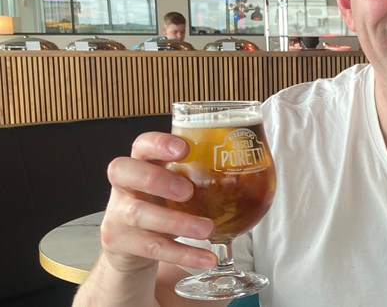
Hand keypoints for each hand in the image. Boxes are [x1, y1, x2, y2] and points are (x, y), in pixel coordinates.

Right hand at [100, 132, 216, 274]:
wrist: (132, 241)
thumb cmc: (161, 202)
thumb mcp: (174, 182)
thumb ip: (198, 172)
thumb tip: (253, 163)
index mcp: (140, 162)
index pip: (141, 144)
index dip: (158, 143)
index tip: (184, 148)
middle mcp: (124, 184)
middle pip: (124, 171)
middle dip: (157, 180)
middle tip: (188, 191)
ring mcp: (118, 213)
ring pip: (139, 214)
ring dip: (177, 222)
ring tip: (207, 229)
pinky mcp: (121, 242)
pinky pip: (152, 248)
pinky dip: (183, 254)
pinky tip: (206, 258)